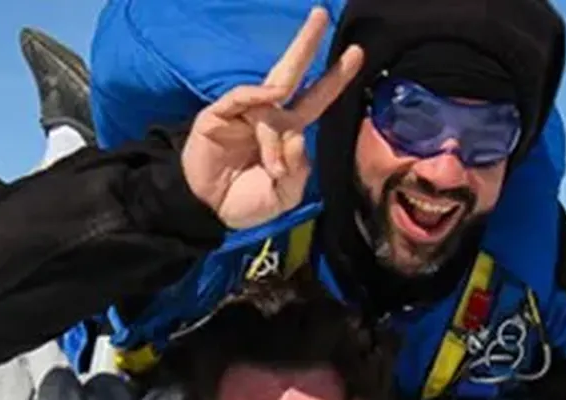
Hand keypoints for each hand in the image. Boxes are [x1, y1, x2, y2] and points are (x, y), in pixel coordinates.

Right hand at [181, 6, 363, 228]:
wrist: (210, 213)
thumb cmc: (247, 203)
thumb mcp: (284, 196)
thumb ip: (298, 171)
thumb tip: (298, 137)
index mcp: (287, 133)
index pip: (315, 99)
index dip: (334, 79)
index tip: (355, 55)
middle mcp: (269, 116)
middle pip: (291, 74)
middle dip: (306, 45)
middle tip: (321, 14)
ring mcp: (243, 113)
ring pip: (270, 105)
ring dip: (274, 138)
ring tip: (271, 169)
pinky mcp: (219, 115)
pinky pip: (242, 97)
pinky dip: (257, 95)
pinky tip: (268, 98)